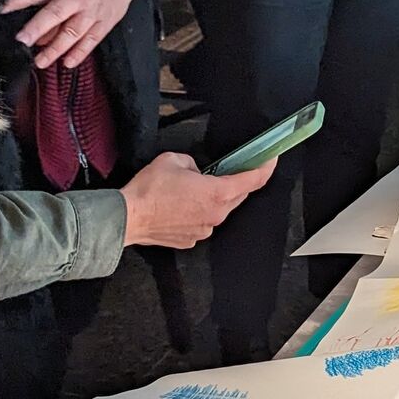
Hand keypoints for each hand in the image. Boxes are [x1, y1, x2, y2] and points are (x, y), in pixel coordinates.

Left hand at [1, 0, 145, 71]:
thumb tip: (34, 24)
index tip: (2, 9)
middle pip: (55, 13)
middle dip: (37, 28)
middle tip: (22, 41)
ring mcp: (92, 10)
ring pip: (72, 32)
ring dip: (55, 48)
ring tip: (41, 61)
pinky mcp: (105, 22)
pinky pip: (91, 40)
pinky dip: (79, 53)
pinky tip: (67, 63)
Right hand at [120, 153, 273, 250]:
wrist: (128, 217)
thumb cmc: (148, 191)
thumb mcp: (174, 160)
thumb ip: (193, 163)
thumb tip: (195, 172)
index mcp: (217, 193)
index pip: (253, 180)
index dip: (265, 168)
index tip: (270, 161)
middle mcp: (215, 215)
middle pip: (237, 196)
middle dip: (234, 183)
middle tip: (224, 172)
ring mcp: (204, 230)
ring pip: (218, 210)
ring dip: (211, 199)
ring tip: (189, 190)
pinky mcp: (192, 239)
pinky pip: (202, 222)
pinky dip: (197, 213)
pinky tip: (179, 205)